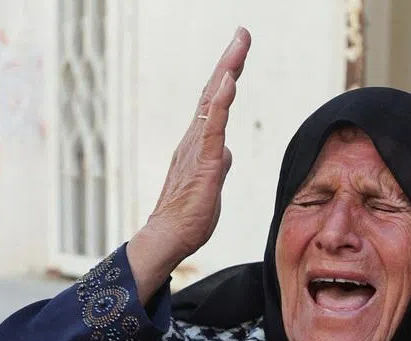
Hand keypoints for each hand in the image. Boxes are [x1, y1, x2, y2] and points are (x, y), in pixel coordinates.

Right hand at [125, 27, 250, 301]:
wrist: (168, 237)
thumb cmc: (188, 217)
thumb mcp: (212, 187)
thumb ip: (218, 165)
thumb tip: (226, 153)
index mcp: (198, 144)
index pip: (215, 104)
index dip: (227, 76)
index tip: (239, 51)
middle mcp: (194, 139)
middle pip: (213, 93)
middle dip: (229, 61)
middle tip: (242, 33)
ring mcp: (196, 149)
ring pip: (213, 103)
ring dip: (227, 72)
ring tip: (239, 45)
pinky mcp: (202, 163)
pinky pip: (212, 127)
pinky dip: (221, 103)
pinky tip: (229, 82)